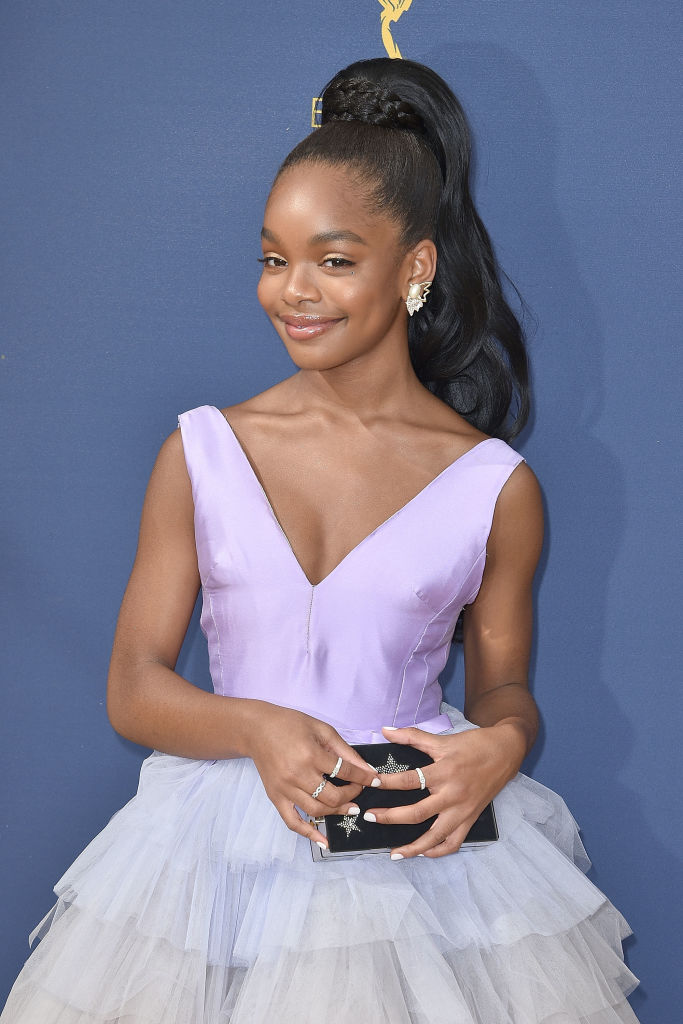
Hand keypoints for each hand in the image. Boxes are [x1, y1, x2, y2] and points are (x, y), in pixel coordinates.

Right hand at [245, 703, 380, 847]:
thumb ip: (344, 750)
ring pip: (316, 811)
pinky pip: (292, 822)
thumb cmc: (291, 724)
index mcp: (310, 755)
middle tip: (359, 791)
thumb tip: (366, 768)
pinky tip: (324, 841)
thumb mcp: (321, 729)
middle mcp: (298, 775)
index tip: (375, 780)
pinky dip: (308, 834)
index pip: (344, 772)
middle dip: (351, 796)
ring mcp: (285, 789)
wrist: (257, 729)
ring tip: (349, 808)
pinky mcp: (275, 797)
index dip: (363, 777)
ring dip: (336, 813)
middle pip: (332, 797)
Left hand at [366, 722, 525, 858]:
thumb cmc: (474, 744)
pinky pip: (454, 842)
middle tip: (369, 817)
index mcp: (444, 772)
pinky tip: (423, 852)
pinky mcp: (471, 819)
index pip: (410, 781)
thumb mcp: (443, 739)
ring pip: (435, 837)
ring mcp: (462, 811)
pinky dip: (438, 850)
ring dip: (413, 847)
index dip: (388, 783)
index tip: (371, 783)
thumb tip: (385, 730)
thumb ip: (412, 736)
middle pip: (417, 814)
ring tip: (393, 853)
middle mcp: (452, 795)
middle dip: (390, 817)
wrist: (506, 751)